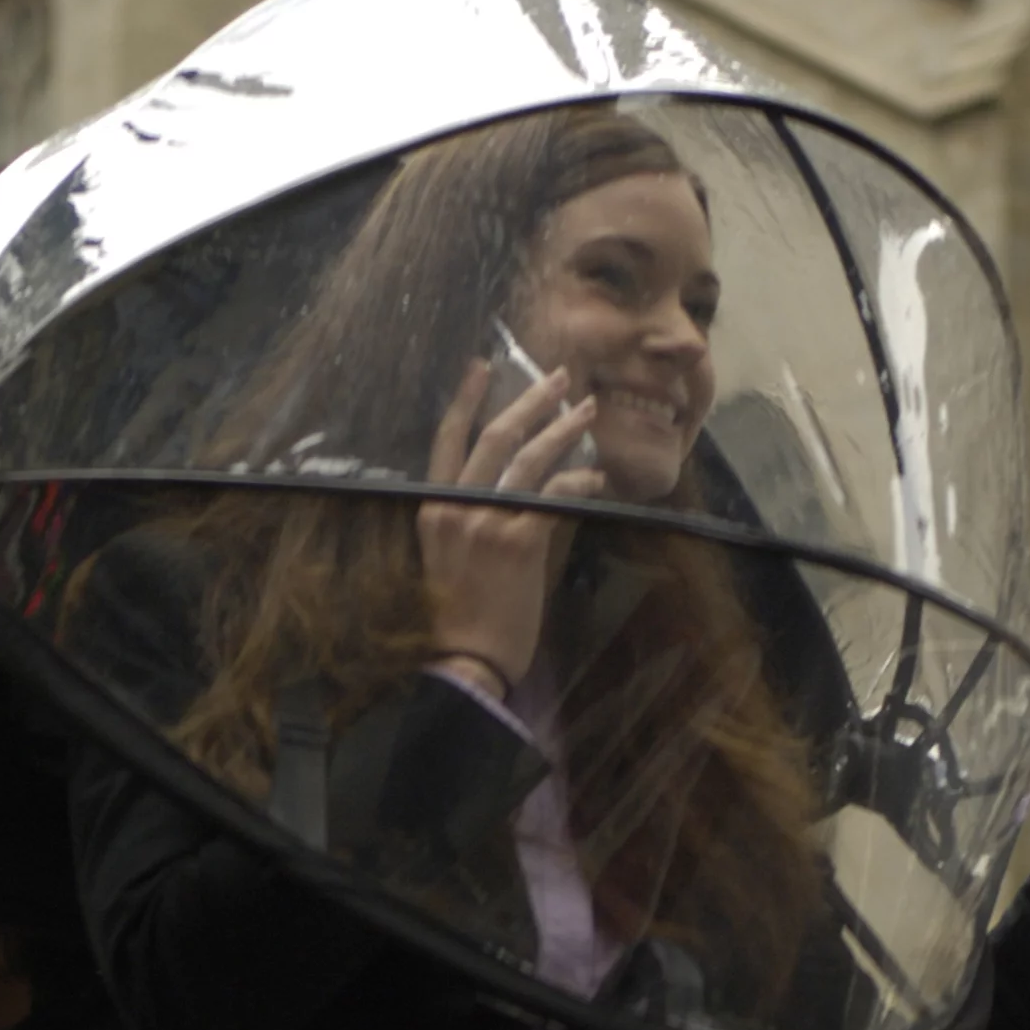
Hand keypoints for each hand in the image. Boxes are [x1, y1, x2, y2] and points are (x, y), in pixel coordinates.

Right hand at [418, 361, 602, 690]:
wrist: (465, 661)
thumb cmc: (456, 619)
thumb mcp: (445, 561)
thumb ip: (466, 522)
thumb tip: (504, 492)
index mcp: (431, 510)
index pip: (446, 442)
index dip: (464, 401)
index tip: (482, 367)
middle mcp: (455, 509)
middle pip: (494, 437)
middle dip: (531, 402)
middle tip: (559, 377)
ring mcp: (488, 523)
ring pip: (528, 458)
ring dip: (562, 429)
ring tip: (586, 410)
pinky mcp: (520, 542)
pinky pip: (555, 496)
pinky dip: (580, 480)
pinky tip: (598, 475)